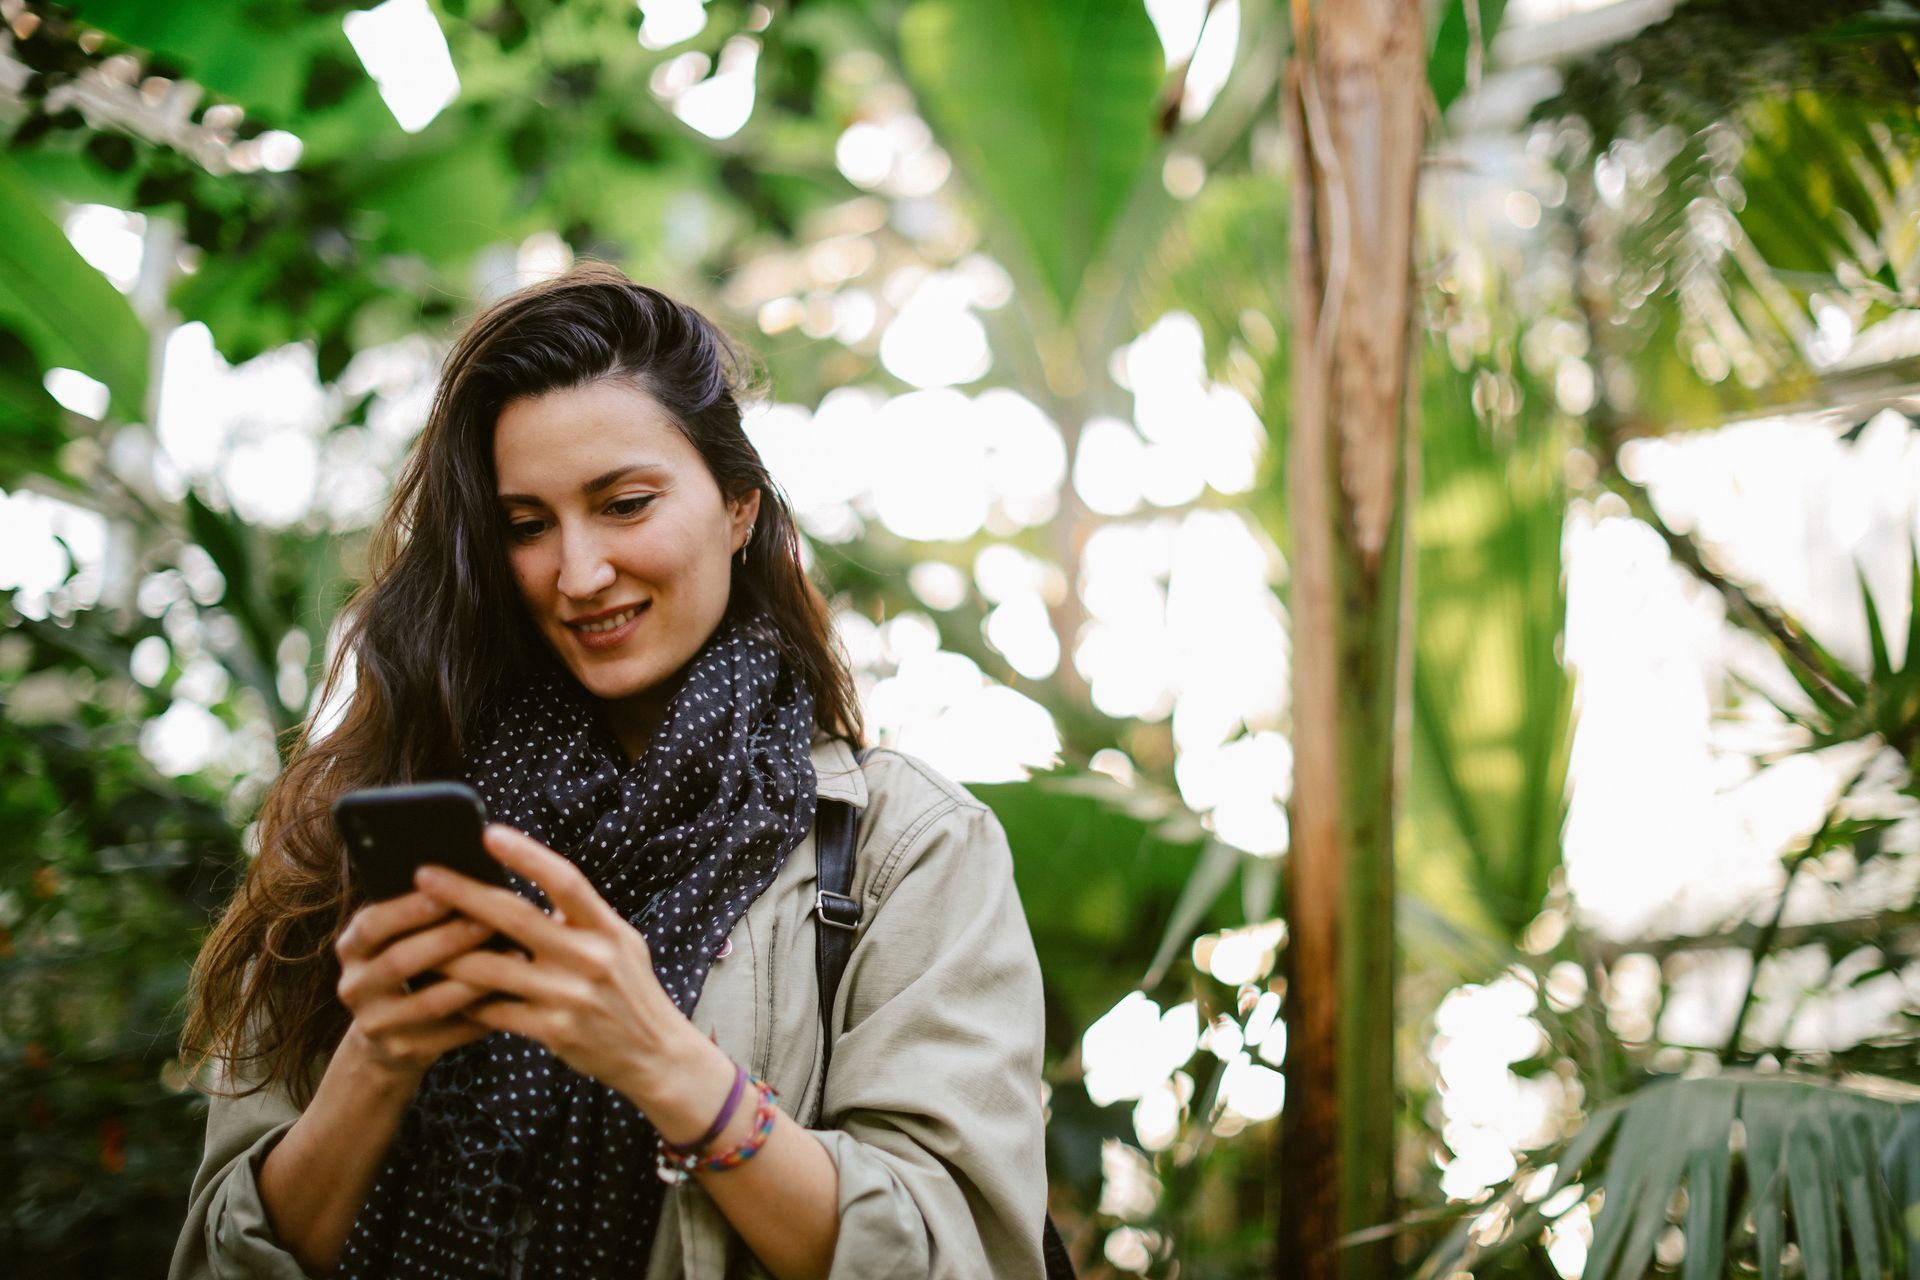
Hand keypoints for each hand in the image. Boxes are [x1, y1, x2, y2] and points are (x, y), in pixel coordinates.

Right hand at [333, 891, 496, 1079]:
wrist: (389, 1037)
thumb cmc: (411, 967)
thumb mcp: (398, 938)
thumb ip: (422, 913)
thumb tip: (471, 878)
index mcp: (352, 948)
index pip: (372, 924)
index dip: (409, 909)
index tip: (449, 891)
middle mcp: (355, 987)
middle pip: (400, 962)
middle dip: (448, 939)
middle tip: (490, 920)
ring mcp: (377, 1024)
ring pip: (430, 1002)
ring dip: (475, 978)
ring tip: (516, 955)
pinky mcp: (404, 1051)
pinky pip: (451, 1032)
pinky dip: (484, 1012)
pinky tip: (514, 993)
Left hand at [421, 824, 718, 1113]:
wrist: (655, 1054)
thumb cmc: (629, 989)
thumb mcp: (620, 942)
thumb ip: (580, 917)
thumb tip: (530, 881)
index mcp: (607, 928)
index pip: (565, 880)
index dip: (526, 855)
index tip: (488, 833)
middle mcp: (590, 958)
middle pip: (515, 917)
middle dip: (463, 893)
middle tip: (424, 873)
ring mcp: (570, 997)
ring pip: (492, 967)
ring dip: (449, 952)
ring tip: (415, 938)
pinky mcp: (553, 1032)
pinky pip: (494, 1011)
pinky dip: (465, 998)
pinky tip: (441, 987)